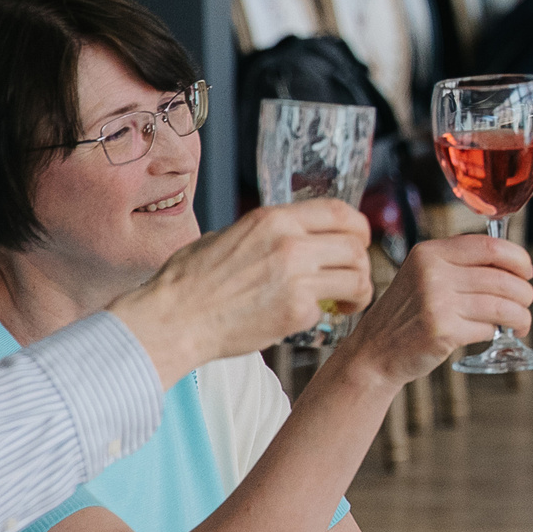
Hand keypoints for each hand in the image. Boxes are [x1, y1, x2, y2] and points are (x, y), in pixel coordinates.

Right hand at [108, 201, 373, 385]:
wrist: (170, 319)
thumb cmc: (188, 282)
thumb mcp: (225, 237)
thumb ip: (263, 234)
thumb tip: (287, 235)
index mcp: (273, 219)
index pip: (340, 212)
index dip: (357, 228)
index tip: (358, 242)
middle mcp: (290, 242)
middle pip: (355, 245)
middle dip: (361, 262)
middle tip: (353, 277)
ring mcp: (297, 276)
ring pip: (357, 277)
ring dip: (358, 290)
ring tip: (345, 301)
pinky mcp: (297, 309)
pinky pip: (330, 307)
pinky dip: (328, 314)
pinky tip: (313, 317)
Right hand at [331, 236, 532, 390]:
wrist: (373, 352)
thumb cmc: (407, 314)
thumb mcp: (423, 275)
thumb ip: (459, 263)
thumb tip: (512, 263)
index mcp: (430, 253)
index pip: (489, 246)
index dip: (518, 258)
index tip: (527, 271)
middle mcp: (432, 274)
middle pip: (502, 278)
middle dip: (524, 293)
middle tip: (525, 303)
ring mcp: (436, 303)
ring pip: (502, 305)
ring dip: (520, 316)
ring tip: (521, 323)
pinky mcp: (442, 331)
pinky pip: (488, 328)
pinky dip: (497, 332)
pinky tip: (494, 333)